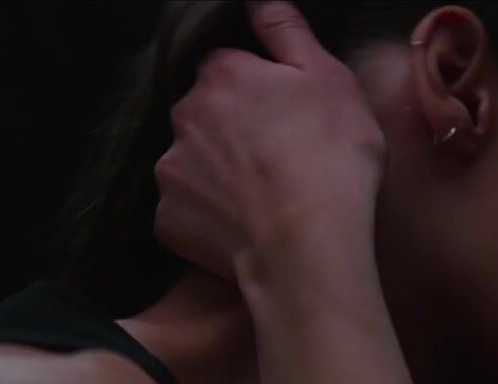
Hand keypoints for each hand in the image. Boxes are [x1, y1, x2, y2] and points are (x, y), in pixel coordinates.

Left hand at [153, 0, 385, 281]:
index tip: (291, 119)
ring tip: (267, 201)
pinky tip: (247, 229)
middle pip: (207, 116)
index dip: (263, 92)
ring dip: (221, 175)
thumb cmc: (330, 157)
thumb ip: (286, 31)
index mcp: (221, 74)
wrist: (308, 245)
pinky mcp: (168, 220)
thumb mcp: (329, 79)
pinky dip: (211, 219)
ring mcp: (171, 170)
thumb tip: (259, 1)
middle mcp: (183, 115)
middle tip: (283, 161)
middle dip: (236, 132)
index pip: (231, 69)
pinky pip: (188, 213)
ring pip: (195, 164)